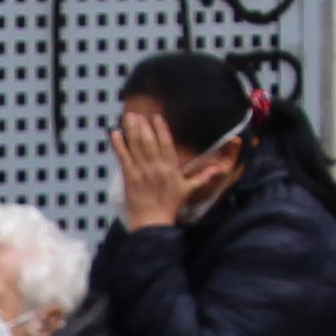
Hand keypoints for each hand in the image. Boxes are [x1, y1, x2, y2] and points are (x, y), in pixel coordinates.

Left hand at [112, 104, 195, 230]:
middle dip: (144, 125)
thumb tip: (220, 169)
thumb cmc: (171, 206)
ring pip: (136, 146)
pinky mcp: (129, 177)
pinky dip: (119, 144)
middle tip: (139, 113)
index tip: (156, 116)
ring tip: (128, 116)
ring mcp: (141, 171)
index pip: (166, 144)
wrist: (153, 222)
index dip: (161, 129)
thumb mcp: (188, 190)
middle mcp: (156, 167)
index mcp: (171, 168)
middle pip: (149, 141)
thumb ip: (203, 177)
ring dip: (131, 130)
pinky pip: (123, 157)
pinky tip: (115, 133)